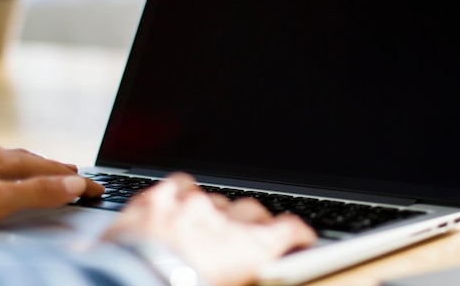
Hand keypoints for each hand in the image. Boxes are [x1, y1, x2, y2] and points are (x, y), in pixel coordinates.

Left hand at [0, 145, 104, 221]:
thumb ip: (36, 191)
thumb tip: (75, 186)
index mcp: (3, 160)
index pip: (52, 171)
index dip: (78, 182)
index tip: (97, 190)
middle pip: (34, 162)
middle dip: (59, 170)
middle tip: (77, 174)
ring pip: (15, 164)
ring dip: (36, 170)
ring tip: (47, 172)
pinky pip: (1, 170)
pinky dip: (15, 175)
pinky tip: (8, 179)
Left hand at [104, 173, 316, 285]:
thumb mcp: (226, 285)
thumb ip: (240, 272)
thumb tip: (239, 270)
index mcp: (249, 249)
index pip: (289, 230)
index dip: (297, 233)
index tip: (300, 236)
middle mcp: (226, 220)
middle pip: (252, 210)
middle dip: (253, 220)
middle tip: (246, 233)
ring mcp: (192, 205)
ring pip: (214, 196)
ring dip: (214, 209)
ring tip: (203, 223)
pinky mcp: (159, 199)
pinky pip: (178, 185)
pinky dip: (181, 193)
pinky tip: (176, 202)